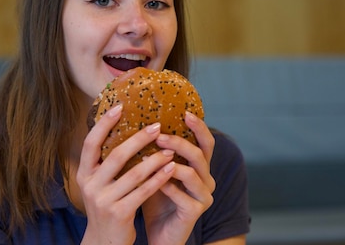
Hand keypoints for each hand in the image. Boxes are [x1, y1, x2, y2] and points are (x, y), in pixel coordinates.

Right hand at [77, 105, 175, 244]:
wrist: (104, 242)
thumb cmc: (107, 206)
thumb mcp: (99, 185)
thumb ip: (105, 163)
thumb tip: (123, 131)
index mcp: (84, 174)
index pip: (90, 143)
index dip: (103, 124)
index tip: (119, 107)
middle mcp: (89, 185)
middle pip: (116, 155)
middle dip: (139, 139)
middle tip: (157, 126)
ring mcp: (103, 200)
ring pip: (134, 173)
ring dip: (155, 159)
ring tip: (171, 148)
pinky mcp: (119, 213)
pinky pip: (144, 191)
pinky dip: (159, 178)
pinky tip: (171, 168)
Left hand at [141, 111, 215, 244]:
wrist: (159, 233)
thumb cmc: (155, 198)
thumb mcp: (155, 171)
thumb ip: (155, 152)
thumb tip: (138, 124)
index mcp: (199, 167)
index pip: (205, 142)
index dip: (199, 127)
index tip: (185, 112)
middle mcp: (206, 179)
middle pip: (201, 154)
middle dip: (180, 142)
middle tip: (160, 136)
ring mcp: (203, 196)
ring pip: (193, 173)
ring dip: (172, 163)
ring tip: (153, 155)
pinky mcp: (195, 212)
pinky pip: (183, 196)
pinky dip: (168, 187)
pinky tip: (155, 183)